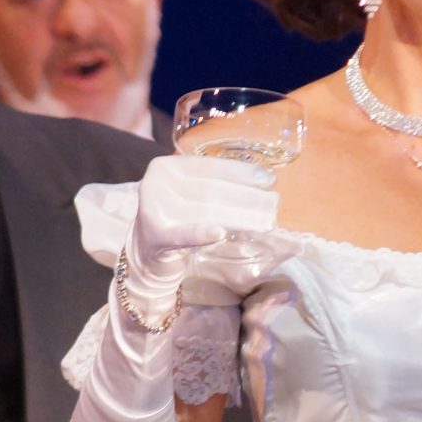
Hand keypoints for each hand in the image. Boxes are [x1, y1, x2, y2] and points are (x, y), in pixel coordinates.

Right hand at [127, 155, 279, 296]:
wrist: (147, 254)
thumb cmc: (178, 220)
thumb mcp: (191, 195)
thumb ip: (214, 185)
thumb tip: (263, 182)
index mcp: (167, 167)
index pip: (210, 167)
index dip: (241, 172)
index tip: (268, 179)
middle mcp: (157, 183)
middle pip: (211, 190)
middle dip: (247, 198)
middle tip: (274, 204)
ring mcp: (154, 209)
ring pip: (206, 212)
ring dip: (240, 217)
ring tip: (267, 221)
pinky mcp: (156, 236)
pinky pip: (183, 234)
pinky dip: (202, 234)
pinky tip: (220, 234)